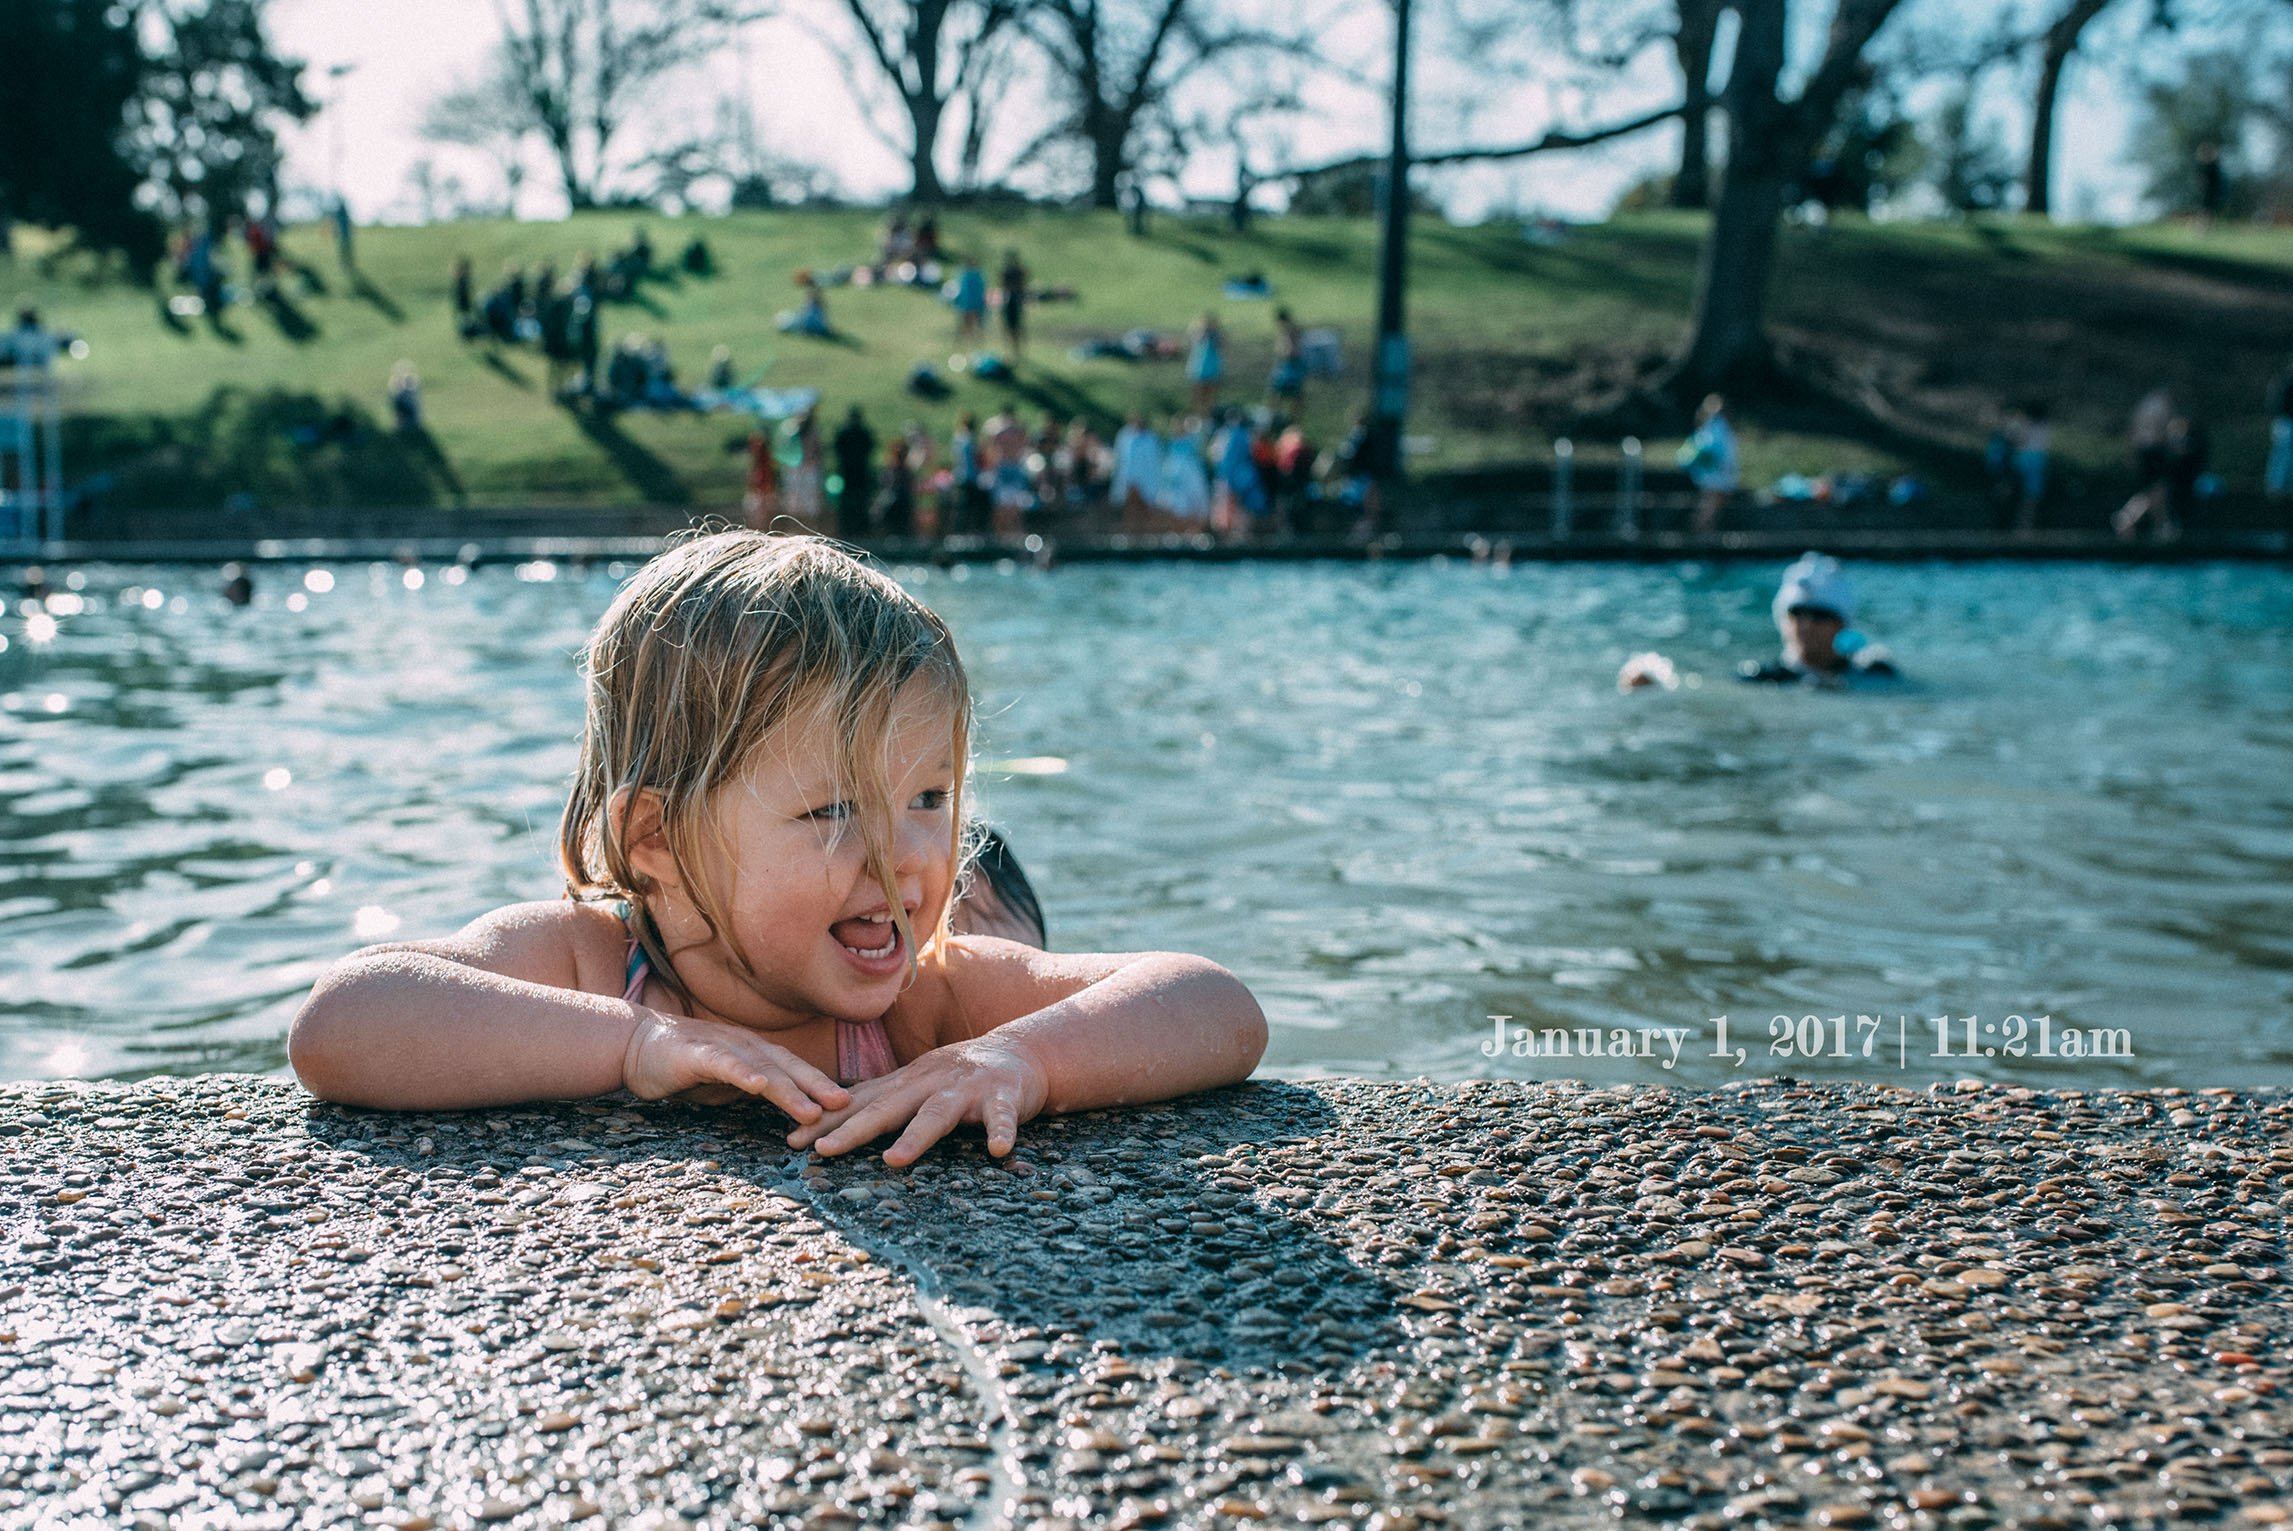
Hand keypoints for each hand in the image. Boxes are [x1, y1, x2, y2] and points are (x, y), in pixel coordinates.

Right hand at [621, 1008, 848, 1122]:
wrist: (635, 1044)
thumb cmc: (682, 1064)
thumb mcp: (725, 1080)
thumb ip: (751, 1087)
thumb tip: (779, 1102)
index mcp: (755, 1052)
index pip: (795, 1069)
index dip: (821, 1084)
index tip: (849, 1103)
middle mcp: (745, 1046)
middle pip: (789, 1066)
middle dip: (819, 1085)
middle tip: (846, 1104)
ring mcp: (723, 1047)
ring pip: (763, 1069)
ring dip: (789, 1089)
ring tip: (811, 1109)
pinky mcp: (697, 1054)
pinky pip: (724, 1064)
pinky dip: (742, 1074)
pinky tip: (757, 1086)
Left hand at [787, 1035, 1049, 1164]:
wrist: (1020, 1052)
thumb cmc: (959, 1077)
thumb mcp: (914, 1084)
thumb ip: (879, 1101)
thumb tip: (828, 1121)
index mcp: (907, 1083)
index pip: (861, 1103)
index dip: (828, 1121)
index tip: (793, 1142)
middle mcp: (931, 1082)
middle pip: (888, 1107)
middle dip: (854, 1128)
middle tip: (824, 1149)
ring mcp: (967, 1088)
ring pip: (938, 1113)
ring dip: (916, 1136)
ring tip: (894, 1159)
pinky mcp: (1004, 1095)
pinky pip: (1002, 1115)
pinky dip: (1001, 1130)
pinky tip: (997, 1150)